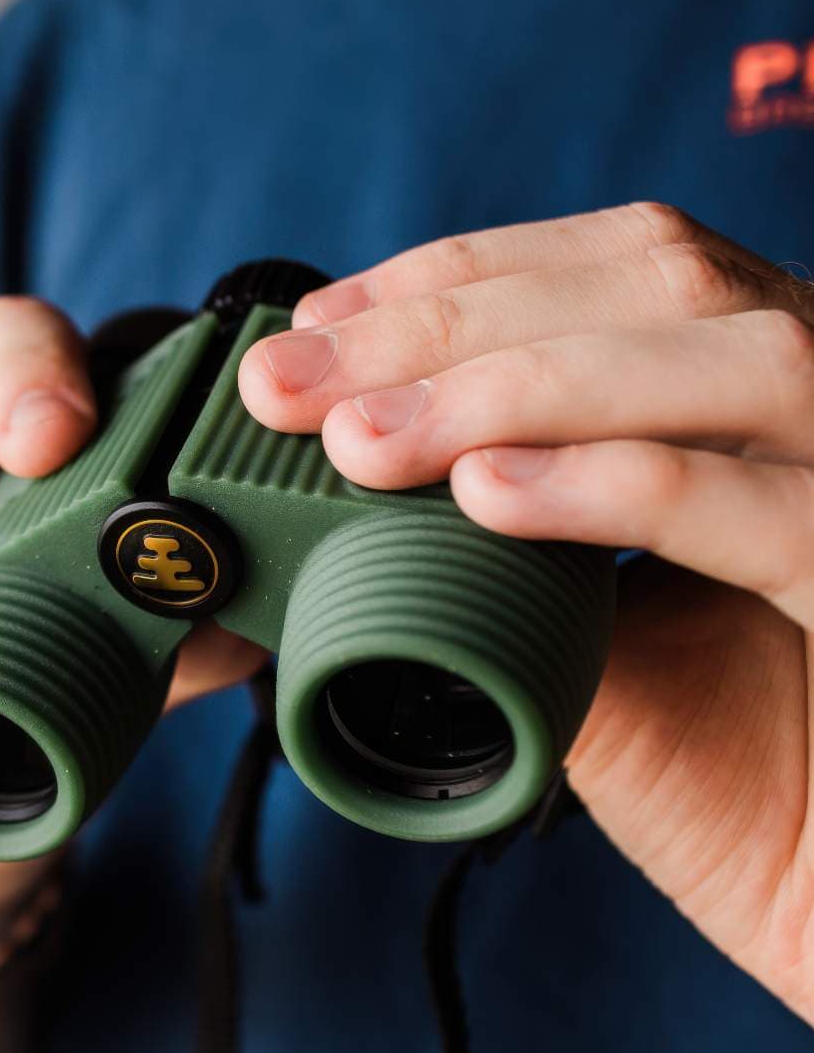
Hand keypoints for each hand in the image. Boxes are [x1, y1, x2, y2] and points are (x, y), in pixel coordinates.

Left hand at [238, 203, 813, 1023]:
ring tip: (361, 445)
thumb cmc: (747, 787)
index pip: (625, 264)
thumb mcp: (599, 645)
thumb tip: (329, 485)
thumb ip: (500, 550)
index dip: (461, 274)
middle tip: (287, 387)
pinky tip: (485, 498)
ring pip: (733, 360)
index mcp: (777, 400)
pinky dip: (621, 487)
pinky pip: (775, 516)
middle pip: (661, 285)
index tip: (315, 323)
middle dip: (449, 325)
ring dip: (516, 387)